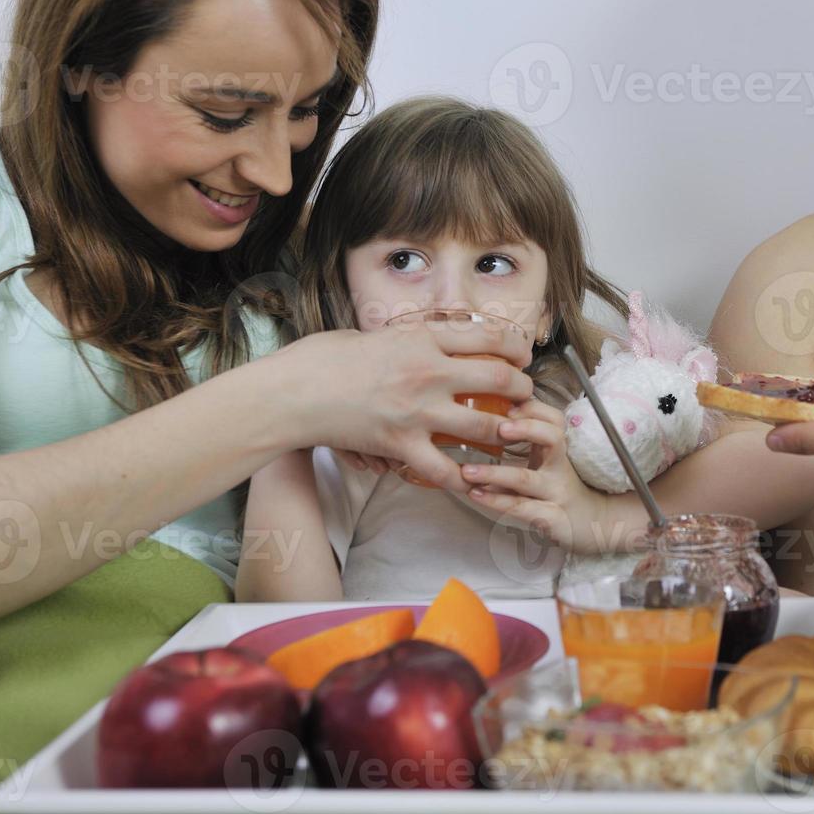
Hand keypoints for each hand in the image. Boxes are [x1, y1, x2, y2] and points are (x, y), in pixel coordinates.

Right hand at [268, 322, 533, 491]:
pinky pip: (445, 470)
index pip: (486, 336)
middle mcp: (428, 372)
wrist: (290, 394)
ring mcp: (417, 412)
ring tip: (509, 436)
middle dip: (521, 388)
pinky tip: (473, 479)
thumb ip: (403, 340)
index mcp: (421, 338)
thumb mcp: (370, 335)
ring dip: (503, 433)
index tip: (522, 355)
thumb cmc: (321, 359)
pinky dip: (462, 478)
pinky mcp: (401, 445)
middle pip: (498, 378)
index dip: (515, 347)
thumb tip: (422, 340)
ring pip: (484, 426)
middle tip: (524, 395)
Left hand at [455, 399, 643, 553]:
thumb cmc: (562, 488)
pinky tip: (476, 494)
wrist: (594, 523)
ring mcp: (556, 493)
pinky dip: (496, 501)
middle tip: (499, 427)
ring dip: (494, 473)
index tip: (509, 407)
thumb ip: (529, 441)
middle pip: (553, 438)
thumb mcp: (550, 460)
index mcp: (559, 449)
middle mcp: (561, 467)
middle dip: (526, 429)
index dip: (534, 409)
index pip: (555, 419)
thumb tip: (494, 417)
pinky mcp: (551, 518)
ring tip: (468, 471)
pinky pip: (521, 508)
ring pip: (526, 478)